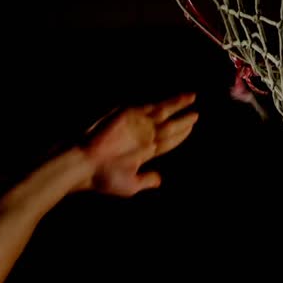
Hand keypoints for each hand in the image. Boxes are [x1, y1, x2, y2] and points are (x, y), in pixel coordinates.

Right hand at [76, 93, 198, 196]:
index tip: (191, 128)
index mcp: (144, 152)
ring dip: (178, 105)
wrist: (85, 164)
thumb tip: (160, 180)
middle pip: (169, 127)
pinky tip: (180, 99)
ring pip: (163, 113)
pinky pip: (152, 107)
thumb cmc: (105, 177)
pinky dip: (167, 103)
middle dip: (183, 120)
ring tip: (192, 97)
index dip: (180, 136)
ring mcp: (137, 124)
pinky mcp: (130, 114)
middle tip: (196, 114)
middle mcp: (143, 136)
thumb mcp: (131, 184)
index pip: (168, 142)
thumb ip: (147, 181)